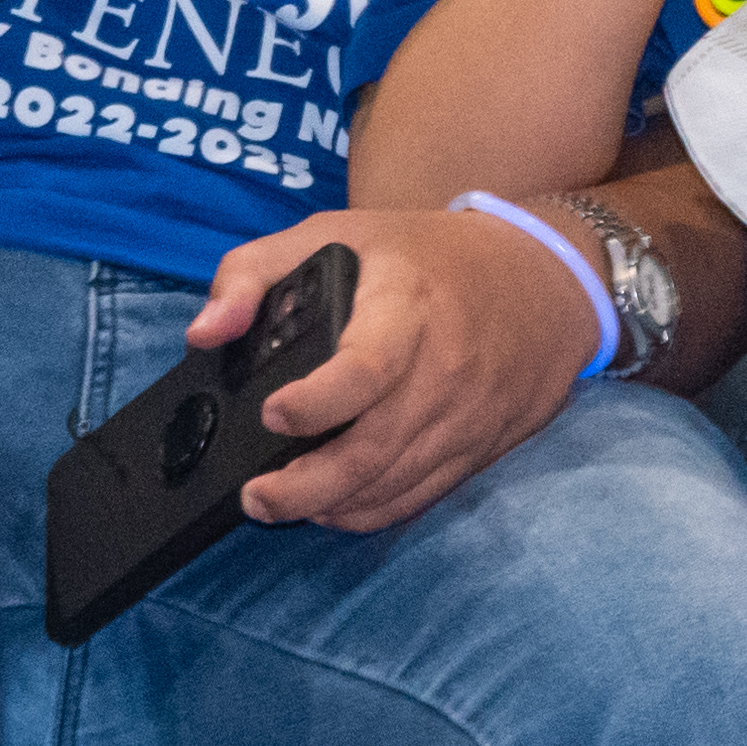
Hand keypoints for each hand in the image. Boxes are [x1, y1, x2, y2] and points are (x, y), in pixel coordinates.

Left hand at [192, 208, 600, 536]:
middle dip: (306, 485)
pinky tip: (330, 506)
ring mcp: (464, 418)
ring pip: (393, 485)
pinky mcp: (476, 449)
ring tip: (278, 503)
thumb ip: (252, 273)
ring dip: (330, 506)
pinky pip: (418, 498)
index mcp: (408, 306)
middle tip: (255, 496)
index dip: (319, 401)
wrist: (543, 279)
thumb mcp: (336, 233)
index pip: (368, 367)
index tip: (274, 412)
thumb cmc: (425, 256)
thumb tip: (204, 333)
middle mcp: (443, 370)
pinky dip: (369, 512)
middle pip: (374, 448)